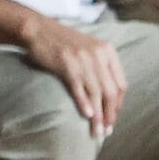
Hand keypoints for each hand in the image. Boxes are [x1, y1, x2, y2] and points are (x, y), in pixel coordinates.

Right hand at [22, 19, 127, 136]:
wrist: (37, 28)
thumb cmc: (61, 41)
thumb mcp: (88, 48)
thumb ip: (100, 66)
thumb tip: (107, 94)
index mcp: (107, 51)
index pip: (121, 84)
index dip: (119, 104)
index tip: (112, 117)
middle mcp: (99, 55)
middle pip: (111, 91)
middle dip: (110, 114)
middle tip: (107, 130)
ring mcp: (83, 60)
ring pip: (96, 94)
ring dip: (98, 116)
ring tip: (97, 131)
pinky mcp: (66, 65)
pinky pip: (79, 88)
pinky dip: (84, 103)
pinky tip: (87, 115)